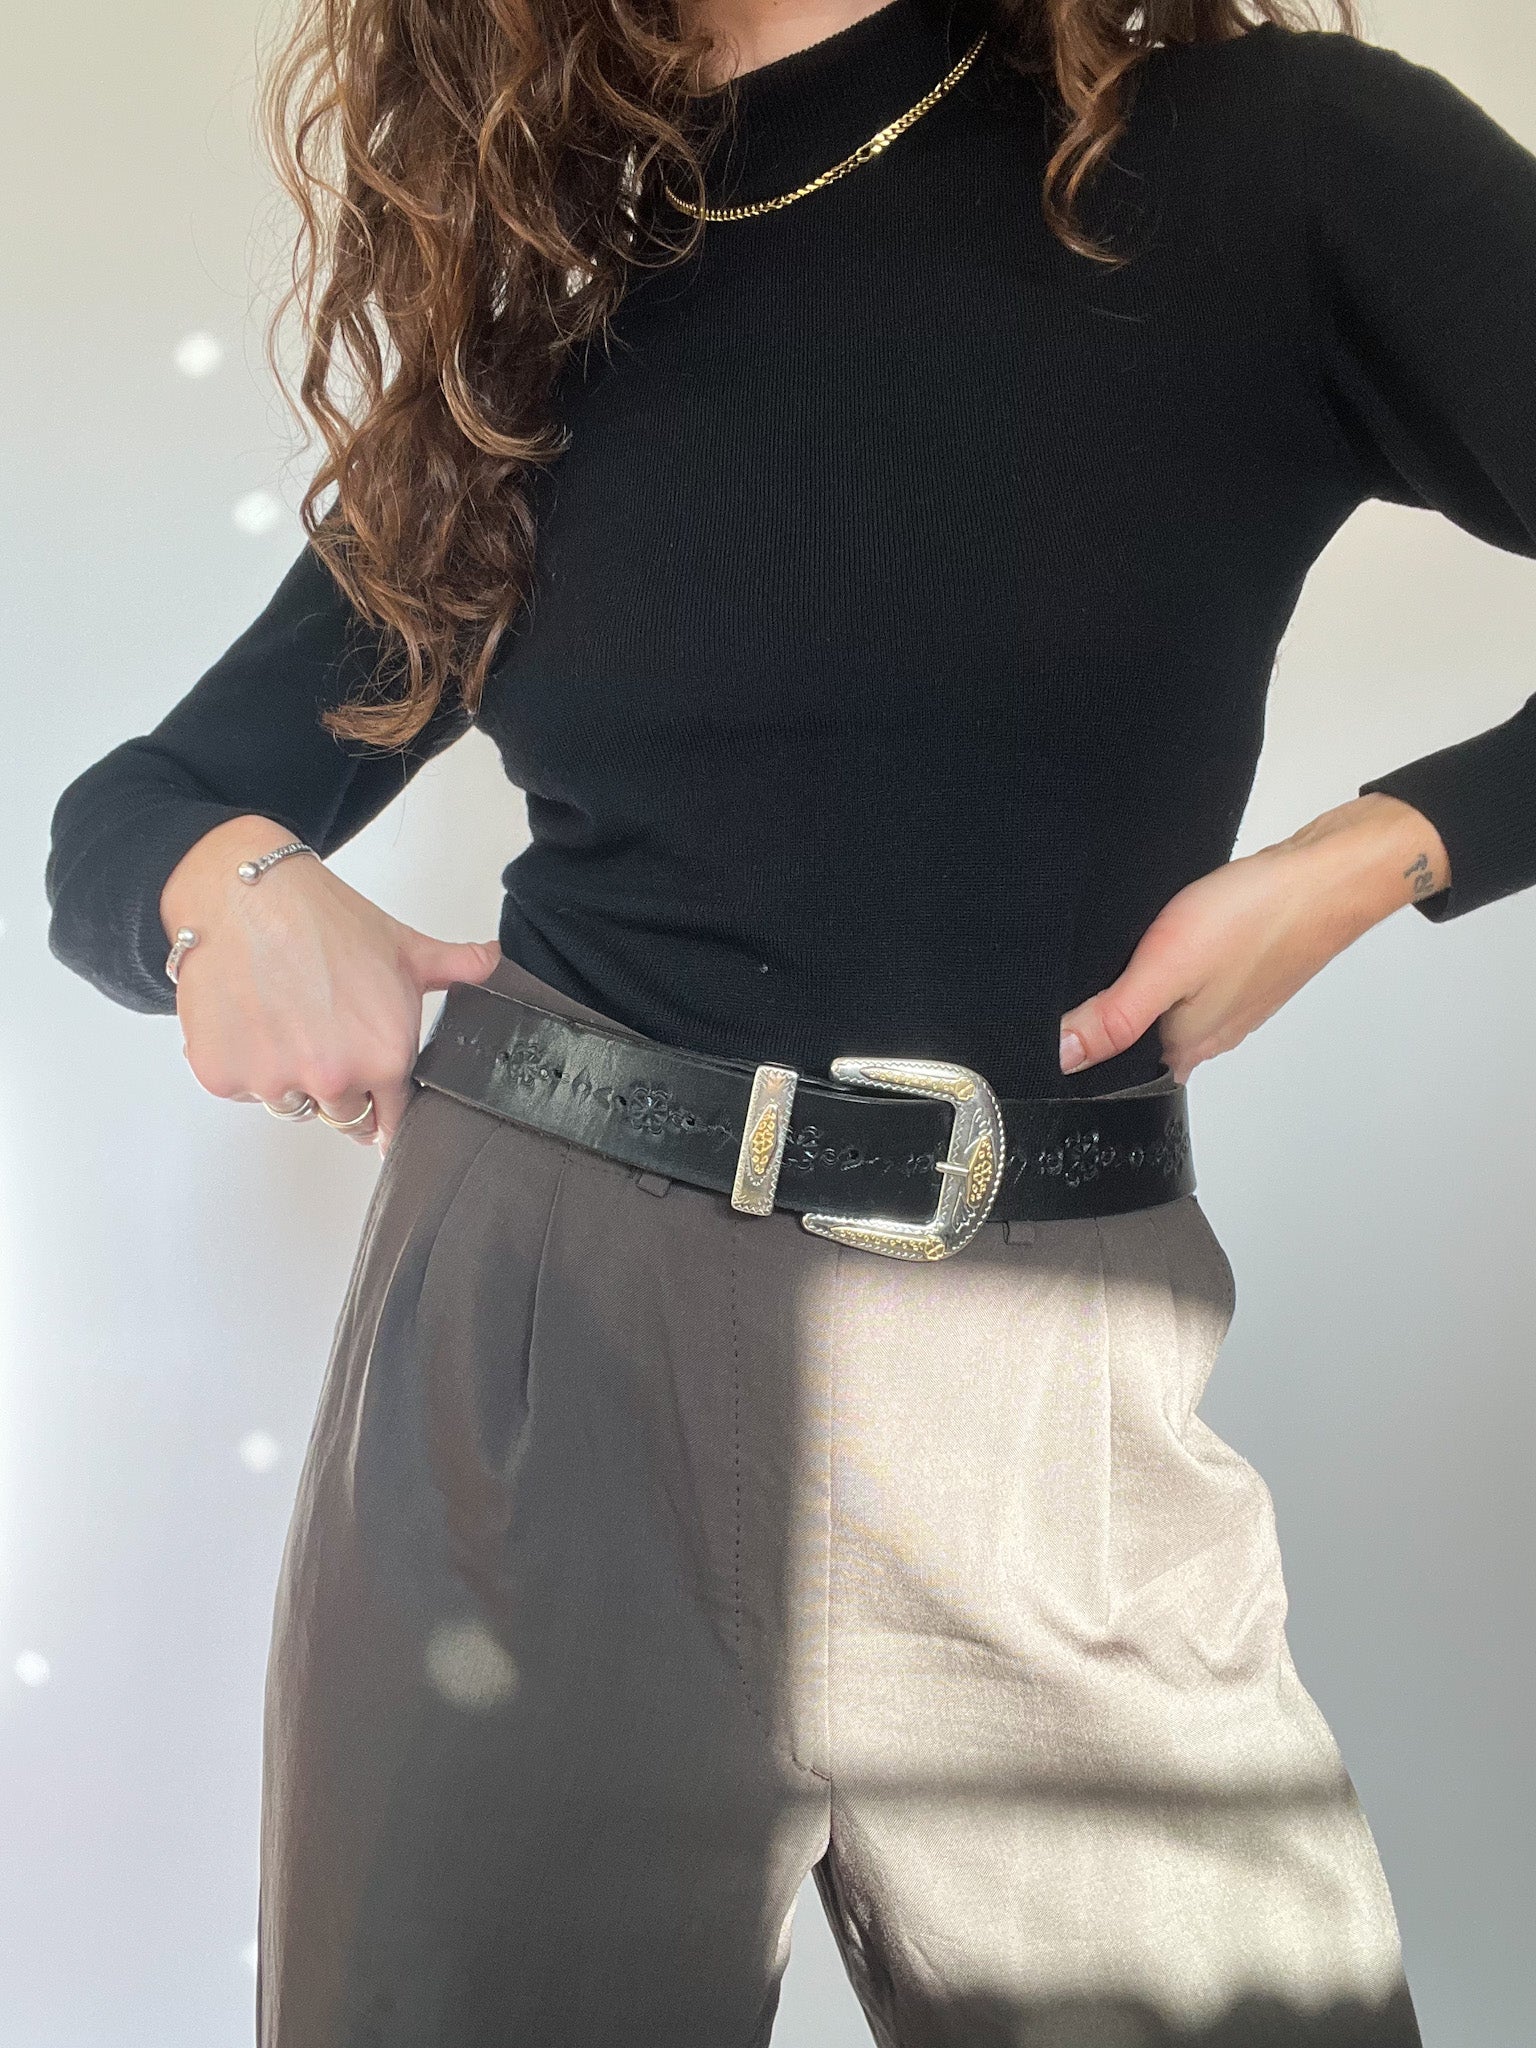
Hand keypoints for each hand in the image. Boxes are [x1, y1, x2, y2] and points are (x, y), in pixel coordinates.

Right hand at [162, 815, 501, 1150]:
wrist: (246, 894)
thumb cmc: (325, 920)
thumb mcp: (406, 948)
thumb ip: (459, 969)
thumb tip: (494, 962)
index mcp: (384, 1058)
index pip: (391, 1122)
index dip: (384, 1108)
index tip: (374, 1098)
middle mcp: (330, 1079)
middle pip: (341, 1115)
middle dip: (339, 1087)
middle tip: (326, 1036)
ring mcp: (272, 1081)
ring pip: (290, 1105)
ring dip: (291, 1077)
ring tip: (288, 1019)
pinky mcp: (221, 1076)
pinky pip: (242, 1089)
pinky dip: (243, 1063)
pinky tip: (251, 1017)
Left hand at [1058, 794, 1450, 1084]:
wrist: (1329, 875)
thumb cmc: (1254, 917)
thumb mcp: (1165, 967)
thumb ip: (1114, 1017)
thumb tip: (1061, 1058)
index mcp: (1185, 1047)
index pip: (1116, 1065)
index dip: (1084, 1039)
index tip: (1058, 1008)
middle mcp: (1211, 1036)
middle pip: (1142, 1036)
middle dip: (1111, 1009)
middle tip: (1085, 969)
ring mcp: (1234, 1004)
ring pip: (1170, 1005)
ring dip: (1145, 982)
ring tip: (1122, 949)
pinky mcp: (1247, 970)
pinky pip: (1197, 978)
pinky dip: (1177, 962)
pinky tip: (1169, 935)